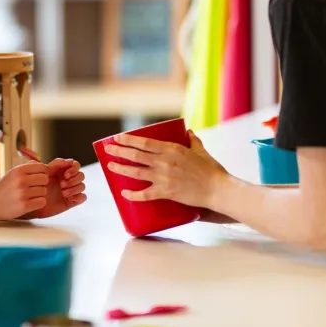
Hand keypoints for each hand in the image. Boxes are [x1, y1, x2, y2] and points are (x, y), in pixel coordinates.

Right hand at [0, 162, 49, 219]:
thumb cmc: (5, 187)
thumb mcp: (13, 172)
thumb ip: (28, 167)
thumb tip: (44, 165)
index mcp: (19, 170)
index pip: (42, 167)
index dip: (43, 172)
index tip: (39, 177)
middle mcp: (21, 180)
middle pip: (45, 179)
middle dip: (42, 183)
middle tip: (35, 187)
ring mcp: (23, 193)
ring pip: (44, 191)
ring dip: (39, 194)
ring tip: (30, 195)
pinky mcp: (24, 206)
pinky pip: (42, 202)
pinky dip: (39, 203)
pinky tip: (32, 202)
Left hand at [30, 158, 86, 218]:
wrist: (31, 201)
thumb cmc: (35, 185)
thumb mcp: (44, 172)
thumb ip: (55, 164)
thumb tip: (68, 160)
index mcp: (63, 171)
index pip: (76, 165)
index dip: (74, 169)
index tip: (65, 175)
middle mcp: (69, 179)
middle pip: (81, 175)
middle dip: (73, 180)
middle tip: (62, 185)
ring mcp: (71, 190)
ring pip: (82, 186)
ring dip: (74, 189)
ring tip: (63, 193)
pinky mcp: (72, 201)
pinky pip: (83, 197)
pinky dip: (78, 197)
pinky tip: (68, 198)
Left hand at [104, 130, 226, 206]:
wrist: (218, 189)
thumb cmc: (211, 169)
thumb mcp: (200, 150)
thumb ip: (192, 140)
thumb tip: (188, 131)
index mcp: (172, 149)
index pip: (144, 143)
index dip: (129, 140)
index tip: (117, 138)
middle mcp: (165, 162)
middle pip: (136, 155)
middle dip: (119, 152)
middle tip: (107, 150)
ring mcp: (164, 178)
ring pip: (136, 172)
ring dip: (121, 168)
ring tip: (109, 166)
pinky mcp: (166, 192)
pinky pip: (145, 194)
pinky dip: (133, 194)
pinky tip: (123, 192)